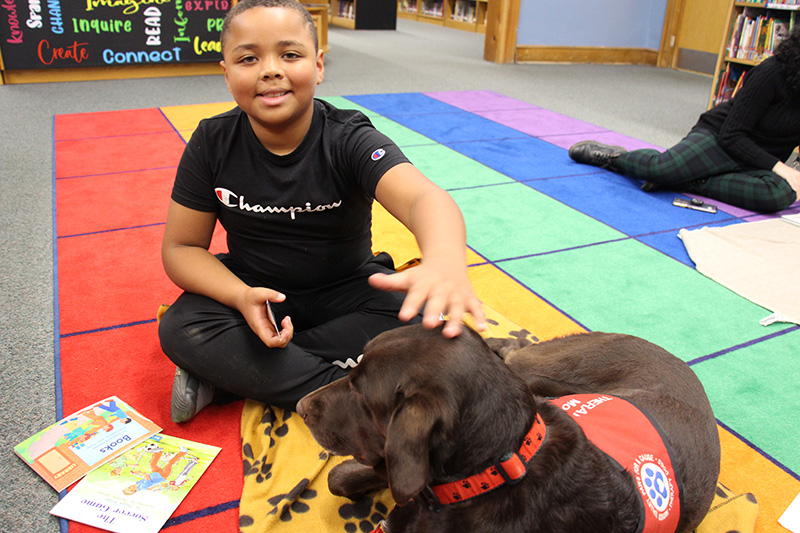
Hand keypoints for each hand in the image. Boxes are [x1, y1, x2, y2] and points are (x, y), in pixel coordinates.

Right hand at [236, 287, 292, 347]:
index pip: (270, 342)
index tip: (286, 330)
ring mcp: (266, 330)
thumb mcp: (260, 293)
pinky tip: (285, 321)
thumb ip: (272, 295)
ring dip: (287, 333)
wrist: (242, 299)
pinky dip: (285, 330)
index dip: (280, 340)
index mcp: (259, 326)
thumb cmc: (249, 298)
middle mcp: (262, 331)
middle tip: (287, 321)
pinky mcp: (268, 327)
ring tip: (287, 320)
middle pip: (277, 344)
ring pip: (279, 341)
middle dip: (287, 335)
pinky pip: (279, 335)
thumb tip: (282, 298)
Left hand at [369, 260, 484, 337]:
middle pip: (437, 301)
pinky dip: (481, 317)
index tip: (403, 316)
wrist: (448, 260)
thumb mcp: (408, 276)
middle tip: (428, 325)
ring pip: (457, 307)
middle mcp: (442, 288)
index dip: (410, 305)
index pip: (416, 294)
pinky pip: (477, 308)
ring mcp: (457, 294)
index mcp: (425, 283)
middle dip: (433, 312)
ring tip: (451, 334)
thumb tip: (371, 279)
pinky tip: (483, 329)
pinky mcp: (470, 299)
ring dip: (456, 320)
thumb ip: (390, 281)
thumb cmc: (423, 275)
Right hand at [772, 161, 799, 200]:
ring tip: (797, 198)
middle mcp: (797, 175)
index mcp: (798, 175)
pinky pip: (791, 181)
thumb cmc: (782, 172)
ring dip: (798, 192)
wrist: (776, 166)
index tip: (799, 197)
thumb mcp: (789, 177)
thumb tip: (795, 190)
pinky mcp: (787, 175)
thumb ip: (793, 182)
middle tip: (798, 199)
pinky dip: (793, 186)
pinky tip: (794, 190)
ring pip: (797, 185)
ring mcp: (793, 175)